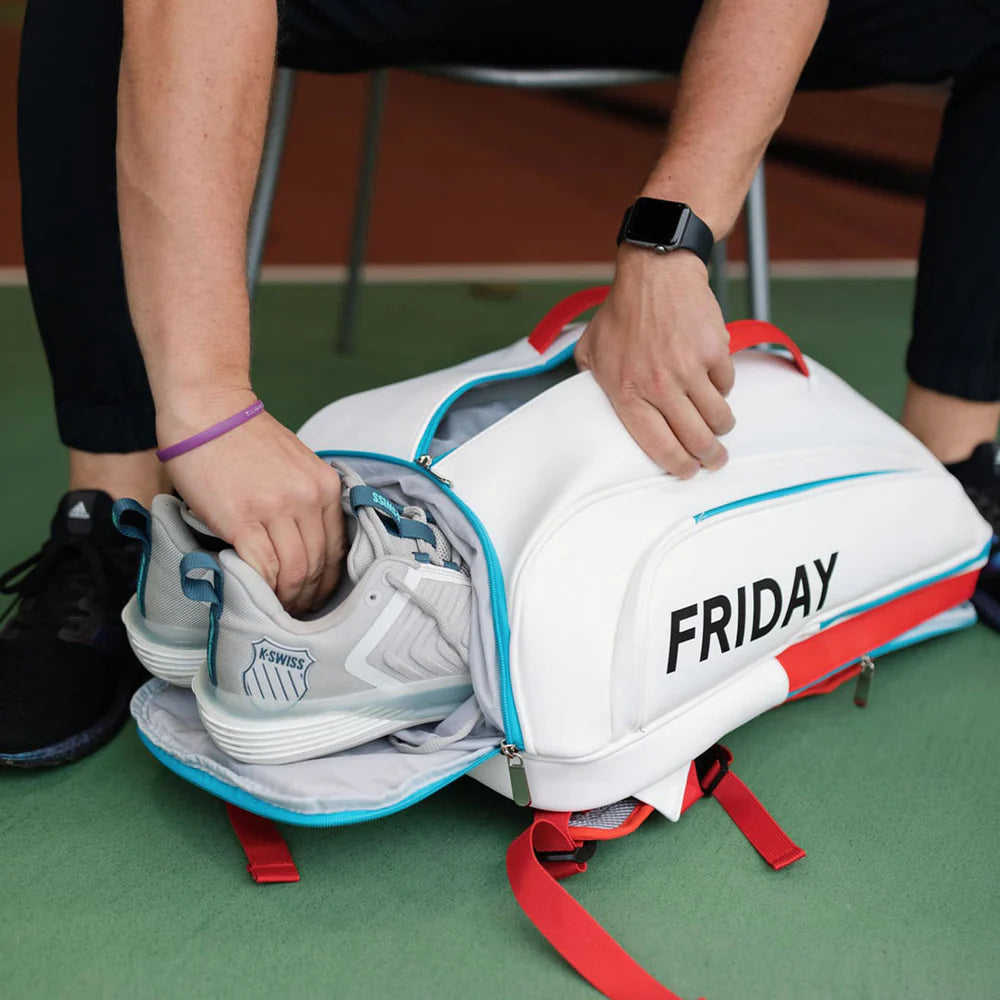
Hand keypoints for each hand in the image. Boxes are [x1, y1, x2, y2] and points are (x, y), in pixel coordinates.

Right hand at [159, 387, 344, 613]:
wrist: (209, 411)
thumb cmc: (245, 439)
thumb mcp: (295, 467)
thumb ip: (305, 502)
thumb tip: (303, 544)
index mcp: (324, 487)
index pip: (336, 549)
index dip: (327, 581)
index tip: (316, 596)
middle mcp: (308, 499)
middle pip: (318, 564)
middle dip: (308, 596)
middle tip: (296, 612)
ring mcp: (277, 510)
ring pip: (295, 571)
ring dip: (287, 598)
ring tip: (276, 610)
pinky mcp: (243, 520)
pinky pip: (262, 567)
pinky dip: (262, 588)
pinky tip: (256, 597)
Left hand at [575, 247, 735, 477]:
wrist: (655, 273)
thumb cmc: (621, 312)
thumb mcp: (590, 351)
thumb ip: (591, 383)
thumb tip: (595, 408)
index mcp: (627, 392)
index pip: (658, 445)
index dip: (678, 466)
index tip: (687, 472)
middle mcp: (659, 386)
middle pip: (696, 439)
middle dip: (709, 457)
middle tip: (714, 460)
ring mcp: (689, 369)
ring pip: (718, 417)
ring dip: (721, 426)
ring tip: (719, 425)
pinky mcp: (714, 351)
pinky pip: (726, 384)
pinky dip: (722, 387)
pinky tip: (711, 379)